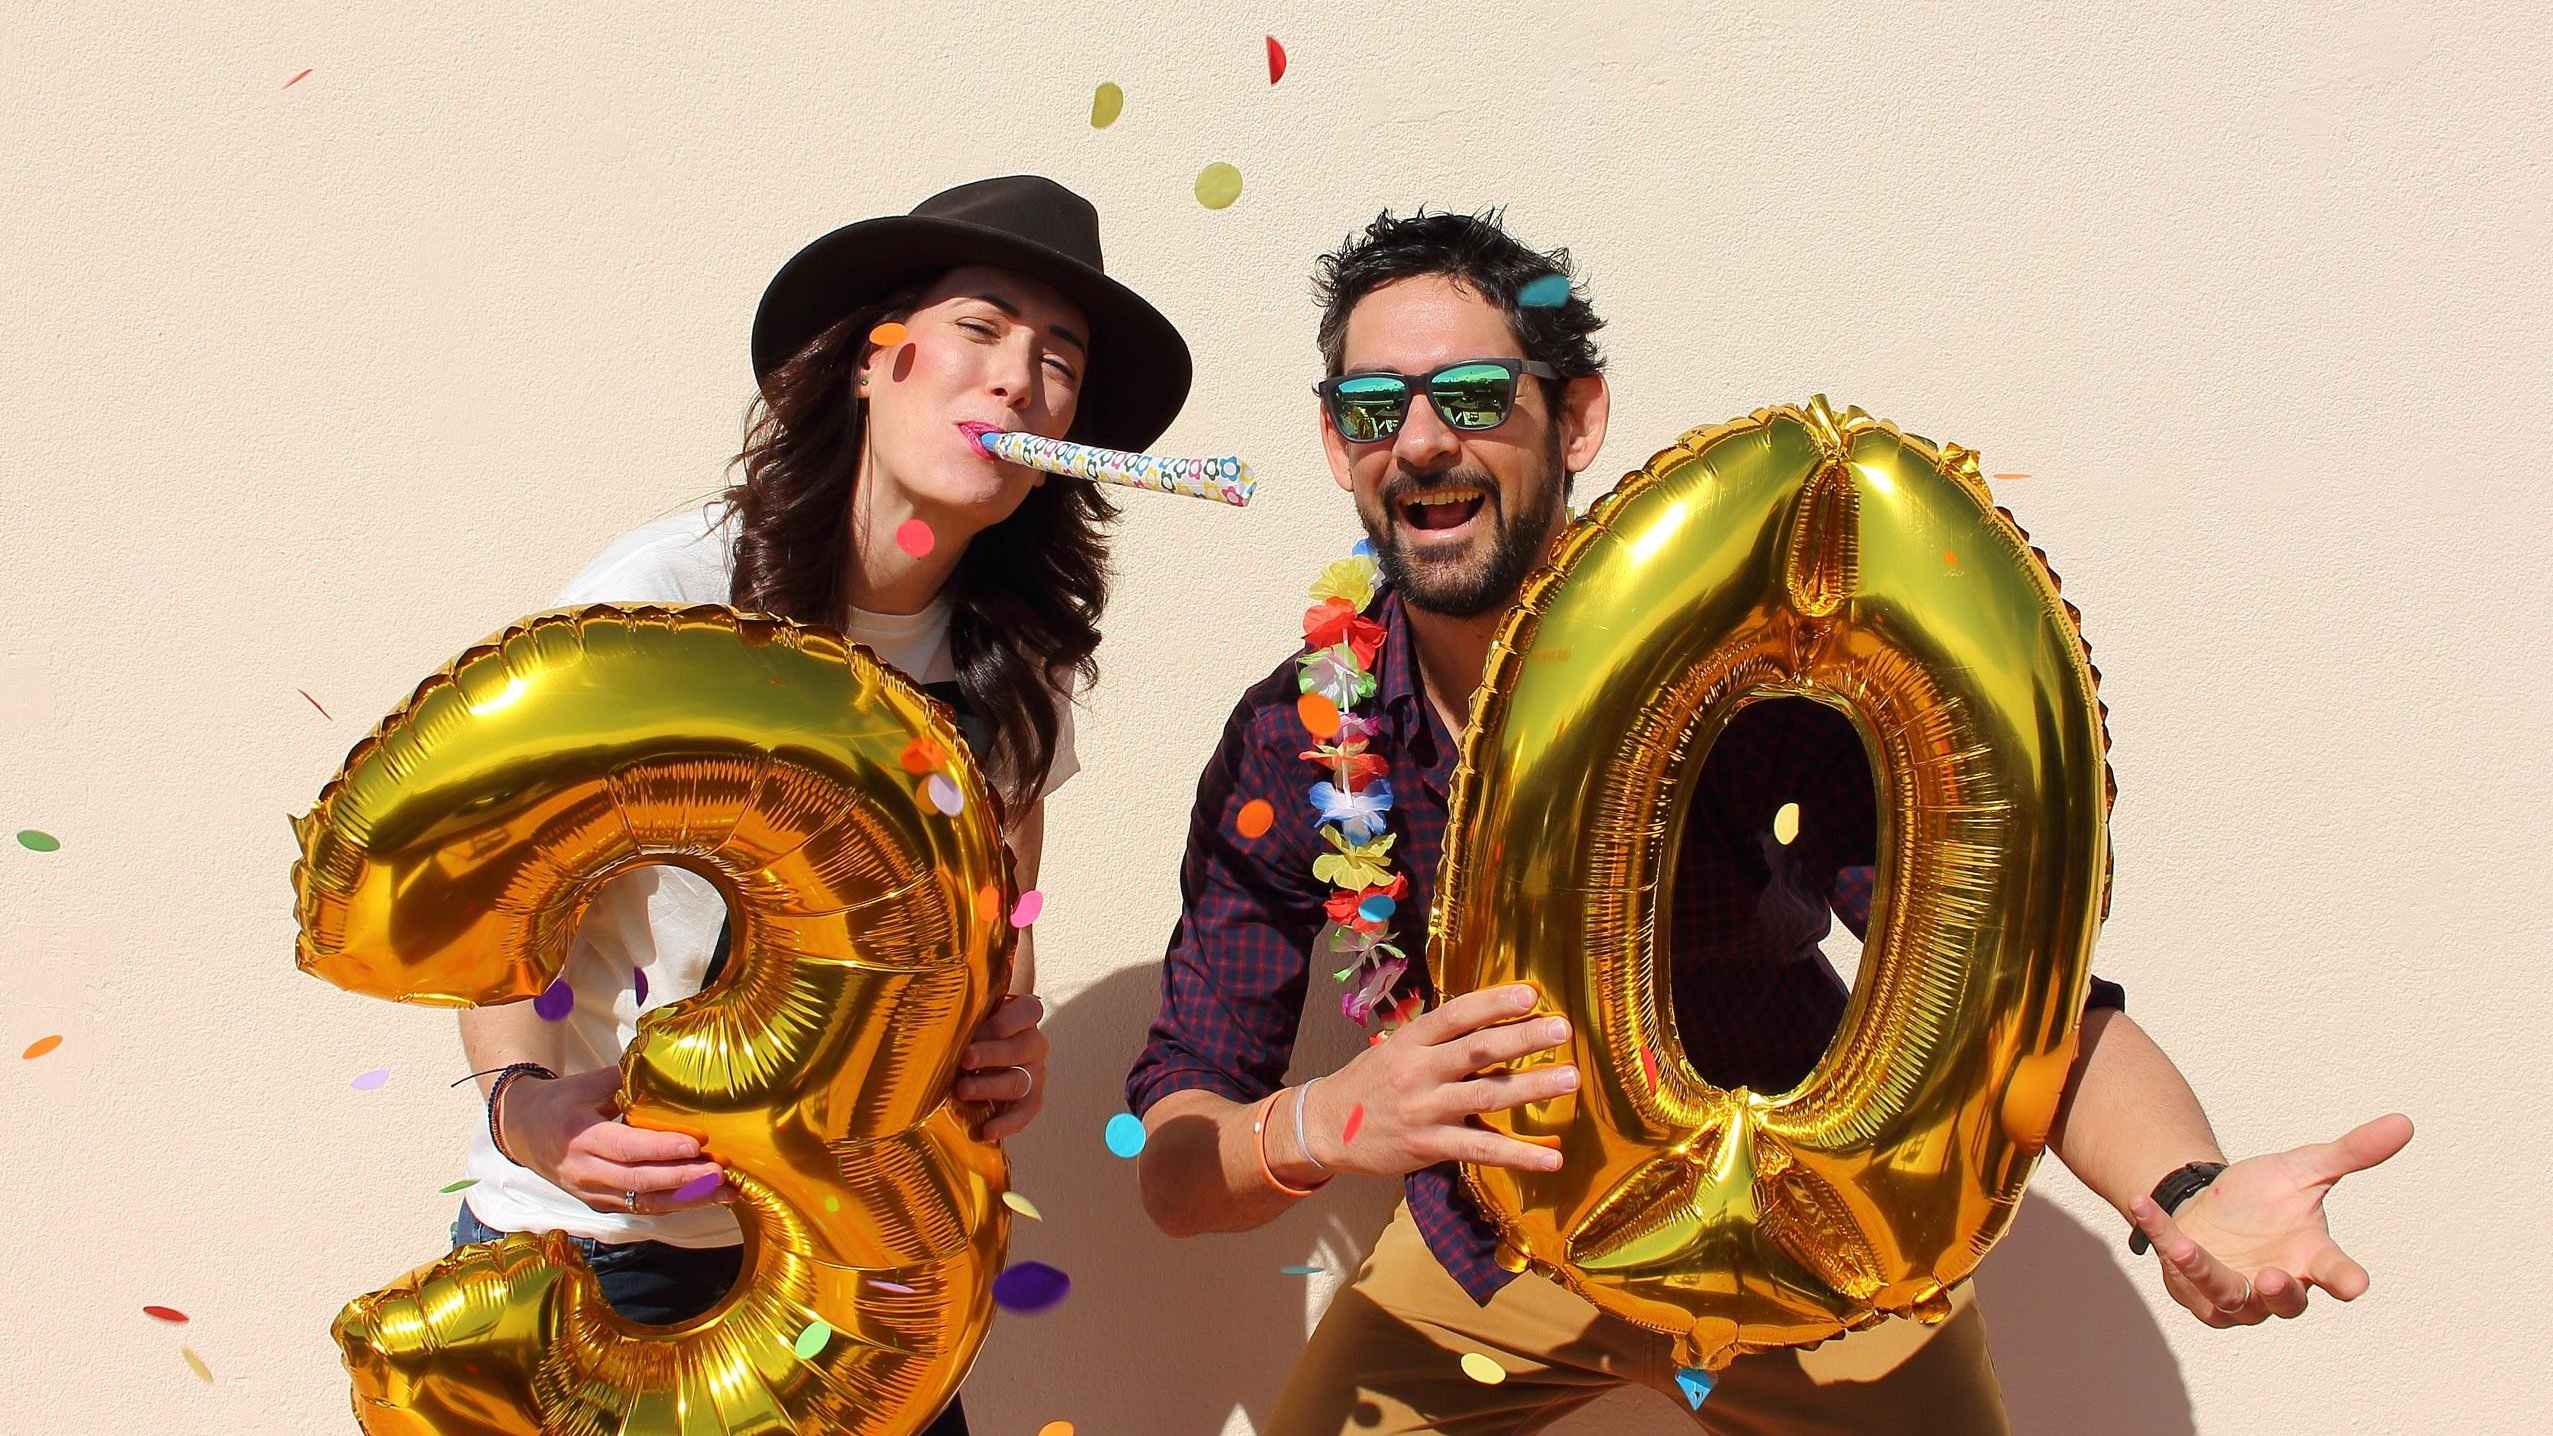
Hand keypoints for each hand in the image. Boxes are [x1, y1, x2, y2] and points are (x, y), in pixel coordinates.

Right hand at [497, 1066, 727, 1215]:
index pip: (626, 1147)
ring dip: (688, 1199)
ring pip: (644, 1202)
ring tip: (726, 1190)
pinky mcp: (601, 1205)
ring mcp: (592, 1193)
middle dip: (684, 1179)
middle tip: (721, 1172)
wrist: (523, 1132)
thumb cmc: (563, 1102)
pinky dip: (675, 1204)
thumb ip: (627, 1080)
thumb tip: (671, 1067)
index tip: (697, 1144)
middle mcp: (585, 1171)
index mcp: (580, 1137)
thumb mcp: (588, 1085)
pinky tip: (706, 1197)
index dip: (662, 1148)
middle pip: (639, 1181)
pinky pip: (641, 1208)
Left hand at [955, 993, 1047, 1140]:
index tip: (984, 1030)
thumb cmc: (974, 1034)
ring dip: (990, 1087)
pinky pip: (1024, 1113)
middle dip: (990, 1054)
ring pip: (1019, 1081)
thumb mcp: (972, 1020)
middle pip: (1020, 1048)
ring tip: (963, 1090)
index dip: (1009, 1020)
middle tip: (965, 1060)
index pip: (1029, 1011)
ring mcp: (1035, 1073)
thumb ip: (964, 1018)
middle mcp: (1034, 1044)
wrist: (981, 1063)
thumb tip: (936, 1024)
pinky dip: (1005, 1124)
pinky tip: (985, 1131)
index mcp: (1024, 1016)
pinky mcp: (1031, 1100)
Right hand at [1299, 983, 1577, 1178]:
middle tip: (1562, 1029)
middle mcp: (1418, 1071)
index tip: (1531, 994)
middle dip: (1523, 1038)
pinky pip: (1481, 1150)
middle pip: (1478, 1050)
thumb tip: (1487, 1020)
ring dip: (1532, 1087)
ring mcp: (1424, 1110)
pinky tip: (1552, 1157)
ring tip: (1569, 1078)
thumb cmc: (1367, 1084)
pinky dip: (1520, 1155)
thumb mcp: (1393, 1048)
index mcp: (1410, 1041)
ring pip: (1486, 1095)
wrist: (1325, 1128)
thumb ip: (1435, 1038)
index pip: (1456, 1015)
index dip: (1493, 1003)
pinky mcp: (1429, 1146)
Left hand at [2130, 1112, 2412, 1327]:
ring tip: (2188, 1249)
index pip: (2336, 1273)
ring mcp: (2236, 1292)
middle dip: (2281, 1294)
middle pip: (2286, 1302)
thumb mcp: (2305, 1168)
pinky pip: (2176, 1268)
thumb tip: (2404, 1122)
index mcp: (2312, 1257)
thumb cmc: (2267, 1196)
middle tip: (2274, 1279)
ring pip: (2227, 1297)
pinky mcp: (2195, 1288)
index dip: (2346, 1280)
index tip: (2356, 1285)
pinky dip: (2160, 1237)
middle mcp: (2277, 1281)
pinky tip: (2141, 1204)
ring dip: (2206, 1273)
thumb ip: (2351, 1152)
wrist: (2214, 1205)